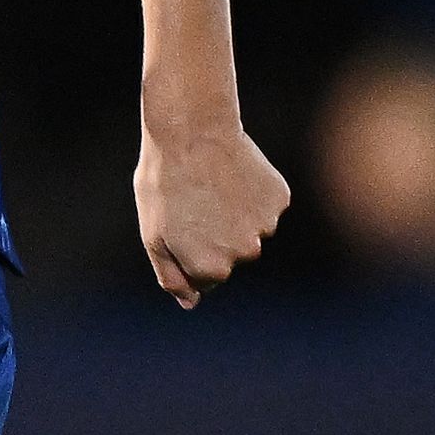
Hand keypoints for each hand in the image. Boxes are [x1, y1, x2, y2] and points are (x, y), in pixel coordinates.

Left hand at [134, 112, 287, 306]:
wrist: (192, 131)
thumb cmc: (163, 183)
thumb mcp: (154, 234)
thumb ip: (172, 275)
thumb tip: (190, 303)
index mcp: (212, 269)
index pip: (205, 278)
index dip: (188, 251)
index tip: (179, 225)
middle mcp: (244, 254)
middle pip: (231, 256)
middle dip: (214, 236)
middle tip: (195, 202)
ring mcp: (266, 226)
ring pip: (251, 231)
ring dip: (235, 216)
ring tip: (212, 186)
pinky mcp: (279, 199)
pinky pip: (265, 206)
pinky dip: (252, 195)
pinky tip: (233, 175)